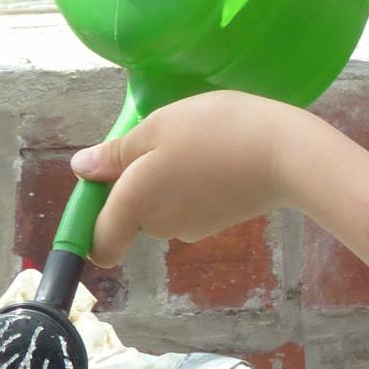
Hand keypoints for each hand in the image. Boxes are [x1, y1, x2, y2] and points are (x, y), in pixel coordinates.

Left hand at [70, 92, 306, 265]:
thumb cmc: (216, 132)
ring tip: (195, 141)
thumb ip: (116, 153)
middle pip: (131, 214)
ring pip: (162, 206)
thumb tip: (81, 169)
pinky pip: (190, 204)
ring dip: (167, 180)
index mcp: (135, 203)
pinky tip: (217, 155)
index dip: (88, 225)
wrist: (287, 155)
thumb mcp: (158, 127)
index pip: (100, 241)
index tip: (99, 189)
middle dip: (136, 184)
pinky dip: (194, 184)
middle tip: (159, 139)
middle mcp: (159, 225)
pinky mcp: (218, 222)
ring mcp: (191, 227)